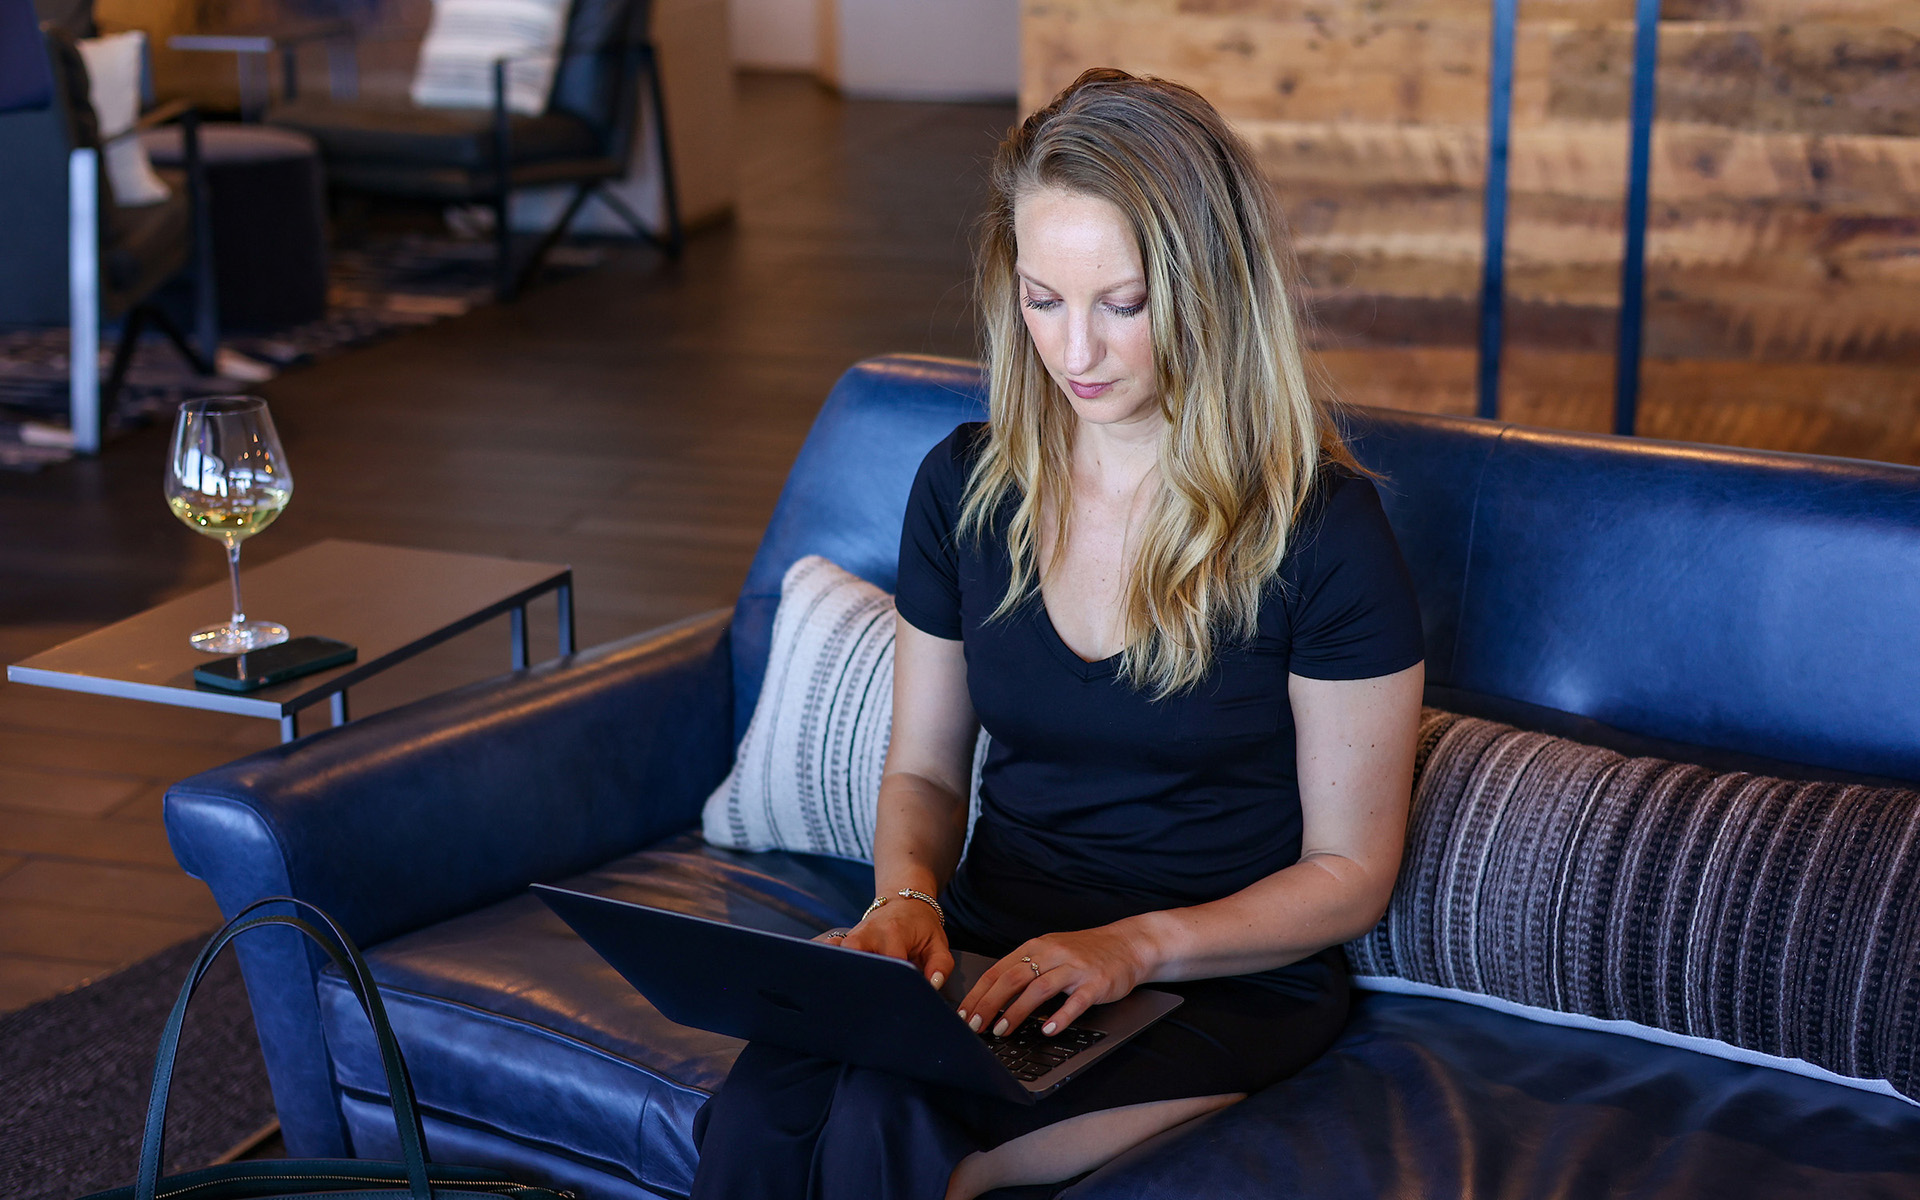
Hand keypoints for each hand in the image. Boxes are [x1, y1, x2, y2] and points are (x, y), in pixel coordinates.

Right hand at [840, 896, 953, 989]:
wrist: (903, 901)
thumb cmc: (921, 925)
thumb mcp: (938, 943)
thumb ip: (940, 965)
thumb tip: (933, 985)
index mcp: (893, 933)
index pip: (891, 966)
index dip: (896, 985)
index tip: (901, 997)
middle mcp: (868, 933)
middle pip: (859, 963)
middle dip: (868, 984)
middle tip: (878, 1001)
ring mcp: (852, 936)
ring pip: (840, 959)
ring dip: (850, 976)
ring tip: (857, 995)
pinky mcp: (843, 940)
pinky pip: (829, 952)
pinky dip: (831, 963)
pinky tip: (834, 979)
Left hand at [956, 924, 1153, 1038]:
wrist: (1129, 944)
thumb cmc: (1086, 953)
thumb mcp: (1051, 952)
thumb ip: (1027, 970)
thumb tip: (994, 998)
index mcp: (1036, 947)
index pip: (999, 970)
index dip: (978, 993)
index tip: (964, 1014)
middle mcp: (1053, 954)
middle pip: (1013, 978)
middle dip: (989, 1004)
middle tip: (975, 1026)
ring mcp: (1075, 968)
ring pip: (1039, 988)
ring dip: (1017, 1012)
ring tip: (1002, 1031)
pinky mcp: (1096, 983)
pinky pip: (1075, 1001)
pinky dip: (1060, 1017)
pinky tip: (1048, 1030)